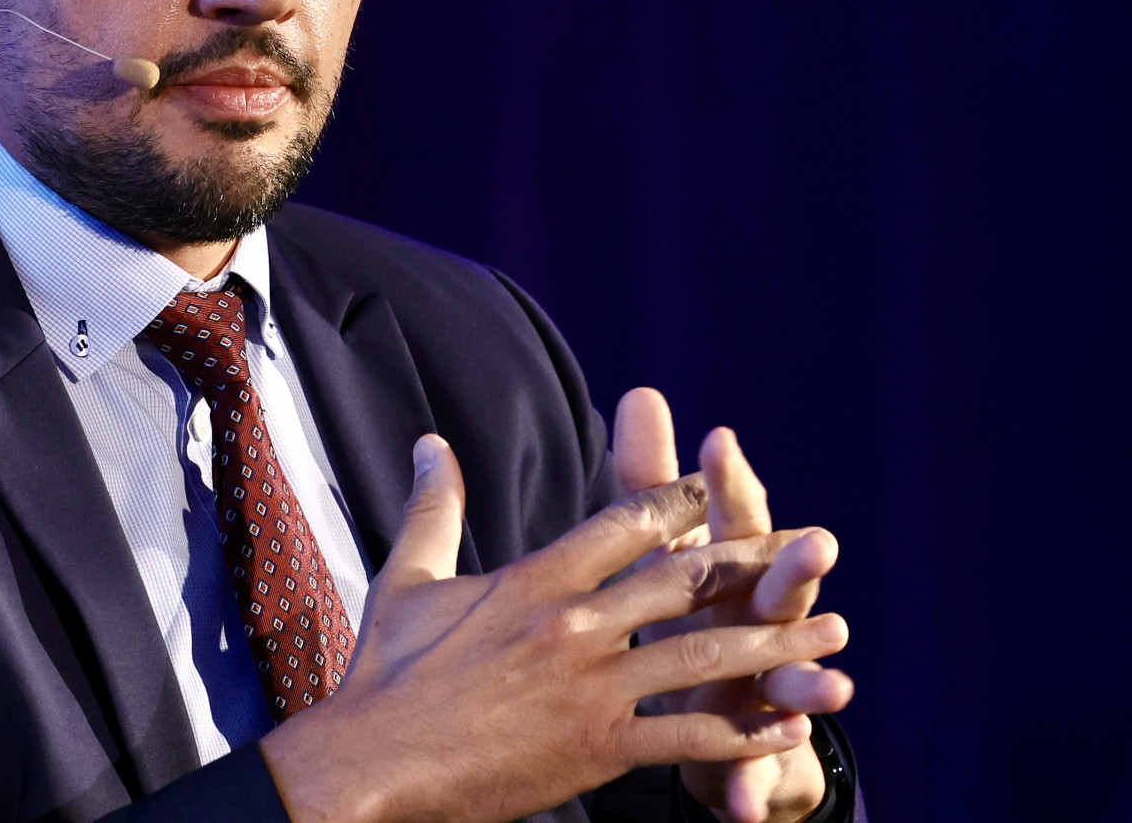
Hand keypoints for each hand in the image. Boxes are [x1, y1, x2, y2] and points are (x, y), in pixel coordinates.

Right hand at [260, 435, 847, 822]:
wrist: (373, 761)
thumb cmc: (385, 673)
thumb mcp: (407, 577)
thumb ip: (433, 506)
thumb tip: (430, 442)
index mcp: (534, 578)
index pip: (624, 524)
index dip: (678, 504)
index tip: (716, 492)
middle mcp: (572, 622)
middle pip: (684, 581)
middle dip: (755, 565)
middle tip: (811, 552)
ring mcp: (590, 685)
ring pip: (703, 655)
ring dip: (775, 644)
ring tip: (832, 636)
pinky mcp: (597, 745)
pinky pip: (688, 735)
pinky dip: (745, 730)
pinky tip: (787, 725)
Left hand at [614, 389, 854, 822]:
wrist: (712, 723)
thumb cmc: (691, 618)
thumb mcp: (663, 554)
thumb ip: (650, 482)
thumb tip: (642, 390)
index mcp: (725, 574)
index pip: (725, 520)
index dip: (722, 481)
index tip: (716, 438)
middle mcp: (752, 625)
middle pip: (773, 592)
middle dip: (792, 568)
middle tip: (815, 539)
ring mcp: (758, 688)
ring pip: (785, 682)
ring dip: (808, 682)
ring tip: (834, 685)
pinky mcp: (751, 750)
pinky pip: (750, 767)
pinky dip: (750, 781)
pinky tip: (743, 804)